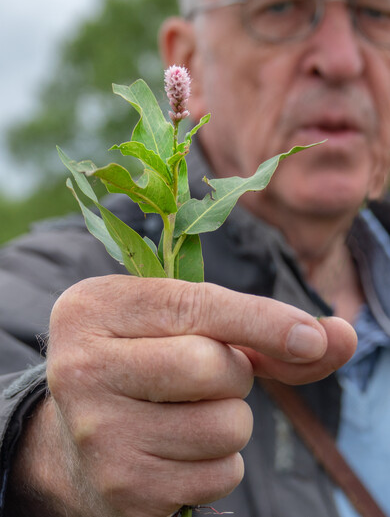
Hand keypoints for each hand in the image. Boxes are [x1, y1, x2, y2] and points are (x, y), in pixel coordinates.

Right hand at [15, 275, 356, 516]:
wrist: (82, 430)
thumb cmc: (147, 360)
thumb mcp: (183, 327)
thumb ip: (261, 330)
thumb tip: (340, 337)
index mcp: (94, 308)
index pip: (193, 307)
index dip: (261, 320)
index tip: (313, 337)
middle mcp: (81, 366)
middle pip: (213, 368)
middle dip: (234, 371)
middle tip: (206, 372)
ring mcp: (97, 431)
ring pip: (224, 425)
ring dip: (229, 417)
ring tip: (186, 410)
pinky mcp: (121, 487)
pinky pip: (218, 473)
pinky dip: (218, 459)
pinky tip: (178, 447)